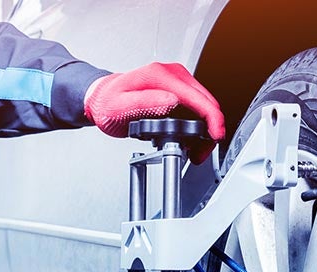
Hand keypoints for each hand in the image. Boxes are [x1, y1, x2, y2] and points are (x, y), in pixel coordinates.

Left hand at [84, 63, 225, 163]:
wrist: (102, 99)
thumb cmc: (108, 104)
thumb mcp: (120, 107)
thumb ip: (146, 103)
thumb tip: (172, 101)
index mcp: (160, 76)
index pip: (198, 98)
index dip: (211, 119)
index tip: (214, 137)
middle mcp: (172, 74)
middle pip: (206, 103)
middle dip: (210, 130)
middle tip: (200, 152)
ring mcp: (177, 81)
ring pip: (204, 107)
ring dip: (204, 129)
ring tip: (193, 149)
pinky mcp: (178, 89)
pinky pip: (197, 107)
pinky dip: (197, 125)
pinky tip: (188, 138)